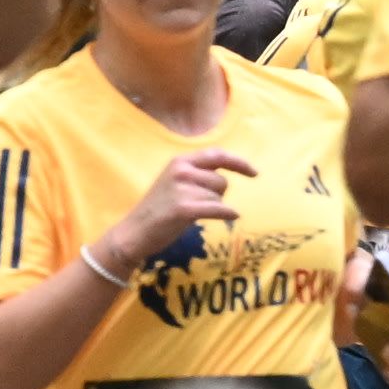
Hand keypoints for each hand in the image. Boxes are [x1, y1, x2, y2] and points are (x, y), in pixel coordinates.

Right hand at [96, 146, 255, 284]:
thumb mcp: (174, 182)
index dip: (239, 163)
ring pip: (219, 198)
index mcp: (179, 161)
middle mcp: (181, 171)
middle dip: (218, 195)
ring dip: (212, 208)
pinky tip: (230, 217)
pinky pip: (219, 209)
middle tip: (197, 205)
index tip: (254, 173)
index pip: (217, 155)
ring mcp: (182, 189)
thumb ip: (196, 174)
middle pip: (221, 181)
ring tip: (191, 214)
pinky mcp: (185, 209)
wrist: (134, 232)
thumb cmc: (157, 209)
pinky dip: (227, 214)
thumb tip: (226, 175)